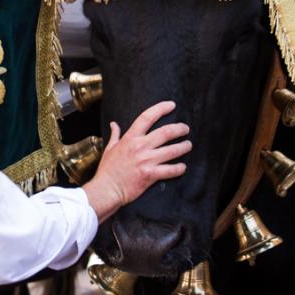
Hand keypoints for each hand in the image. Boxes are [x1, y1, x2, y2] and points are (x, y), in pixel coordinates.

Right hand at [82, 101, 190, 223]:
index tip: (171, 105)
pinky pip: (170, 170)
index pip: (147, 117)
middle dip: (179, 129)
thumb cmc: (107, 170)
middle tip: (185, 128)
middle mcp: (140, 147)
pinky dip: (179, 168)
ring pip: (171, 150)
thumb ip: (115, 135)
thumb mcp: (109, 148)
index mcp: (130, 138)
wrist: (106, 189)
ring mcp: (146, 161)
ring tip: (188, 145)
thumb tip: (114, 124)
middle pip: (165, 132)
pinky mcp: (150, 175)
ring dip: (183, 147)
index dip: (161, 109)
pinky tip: (183, 167)